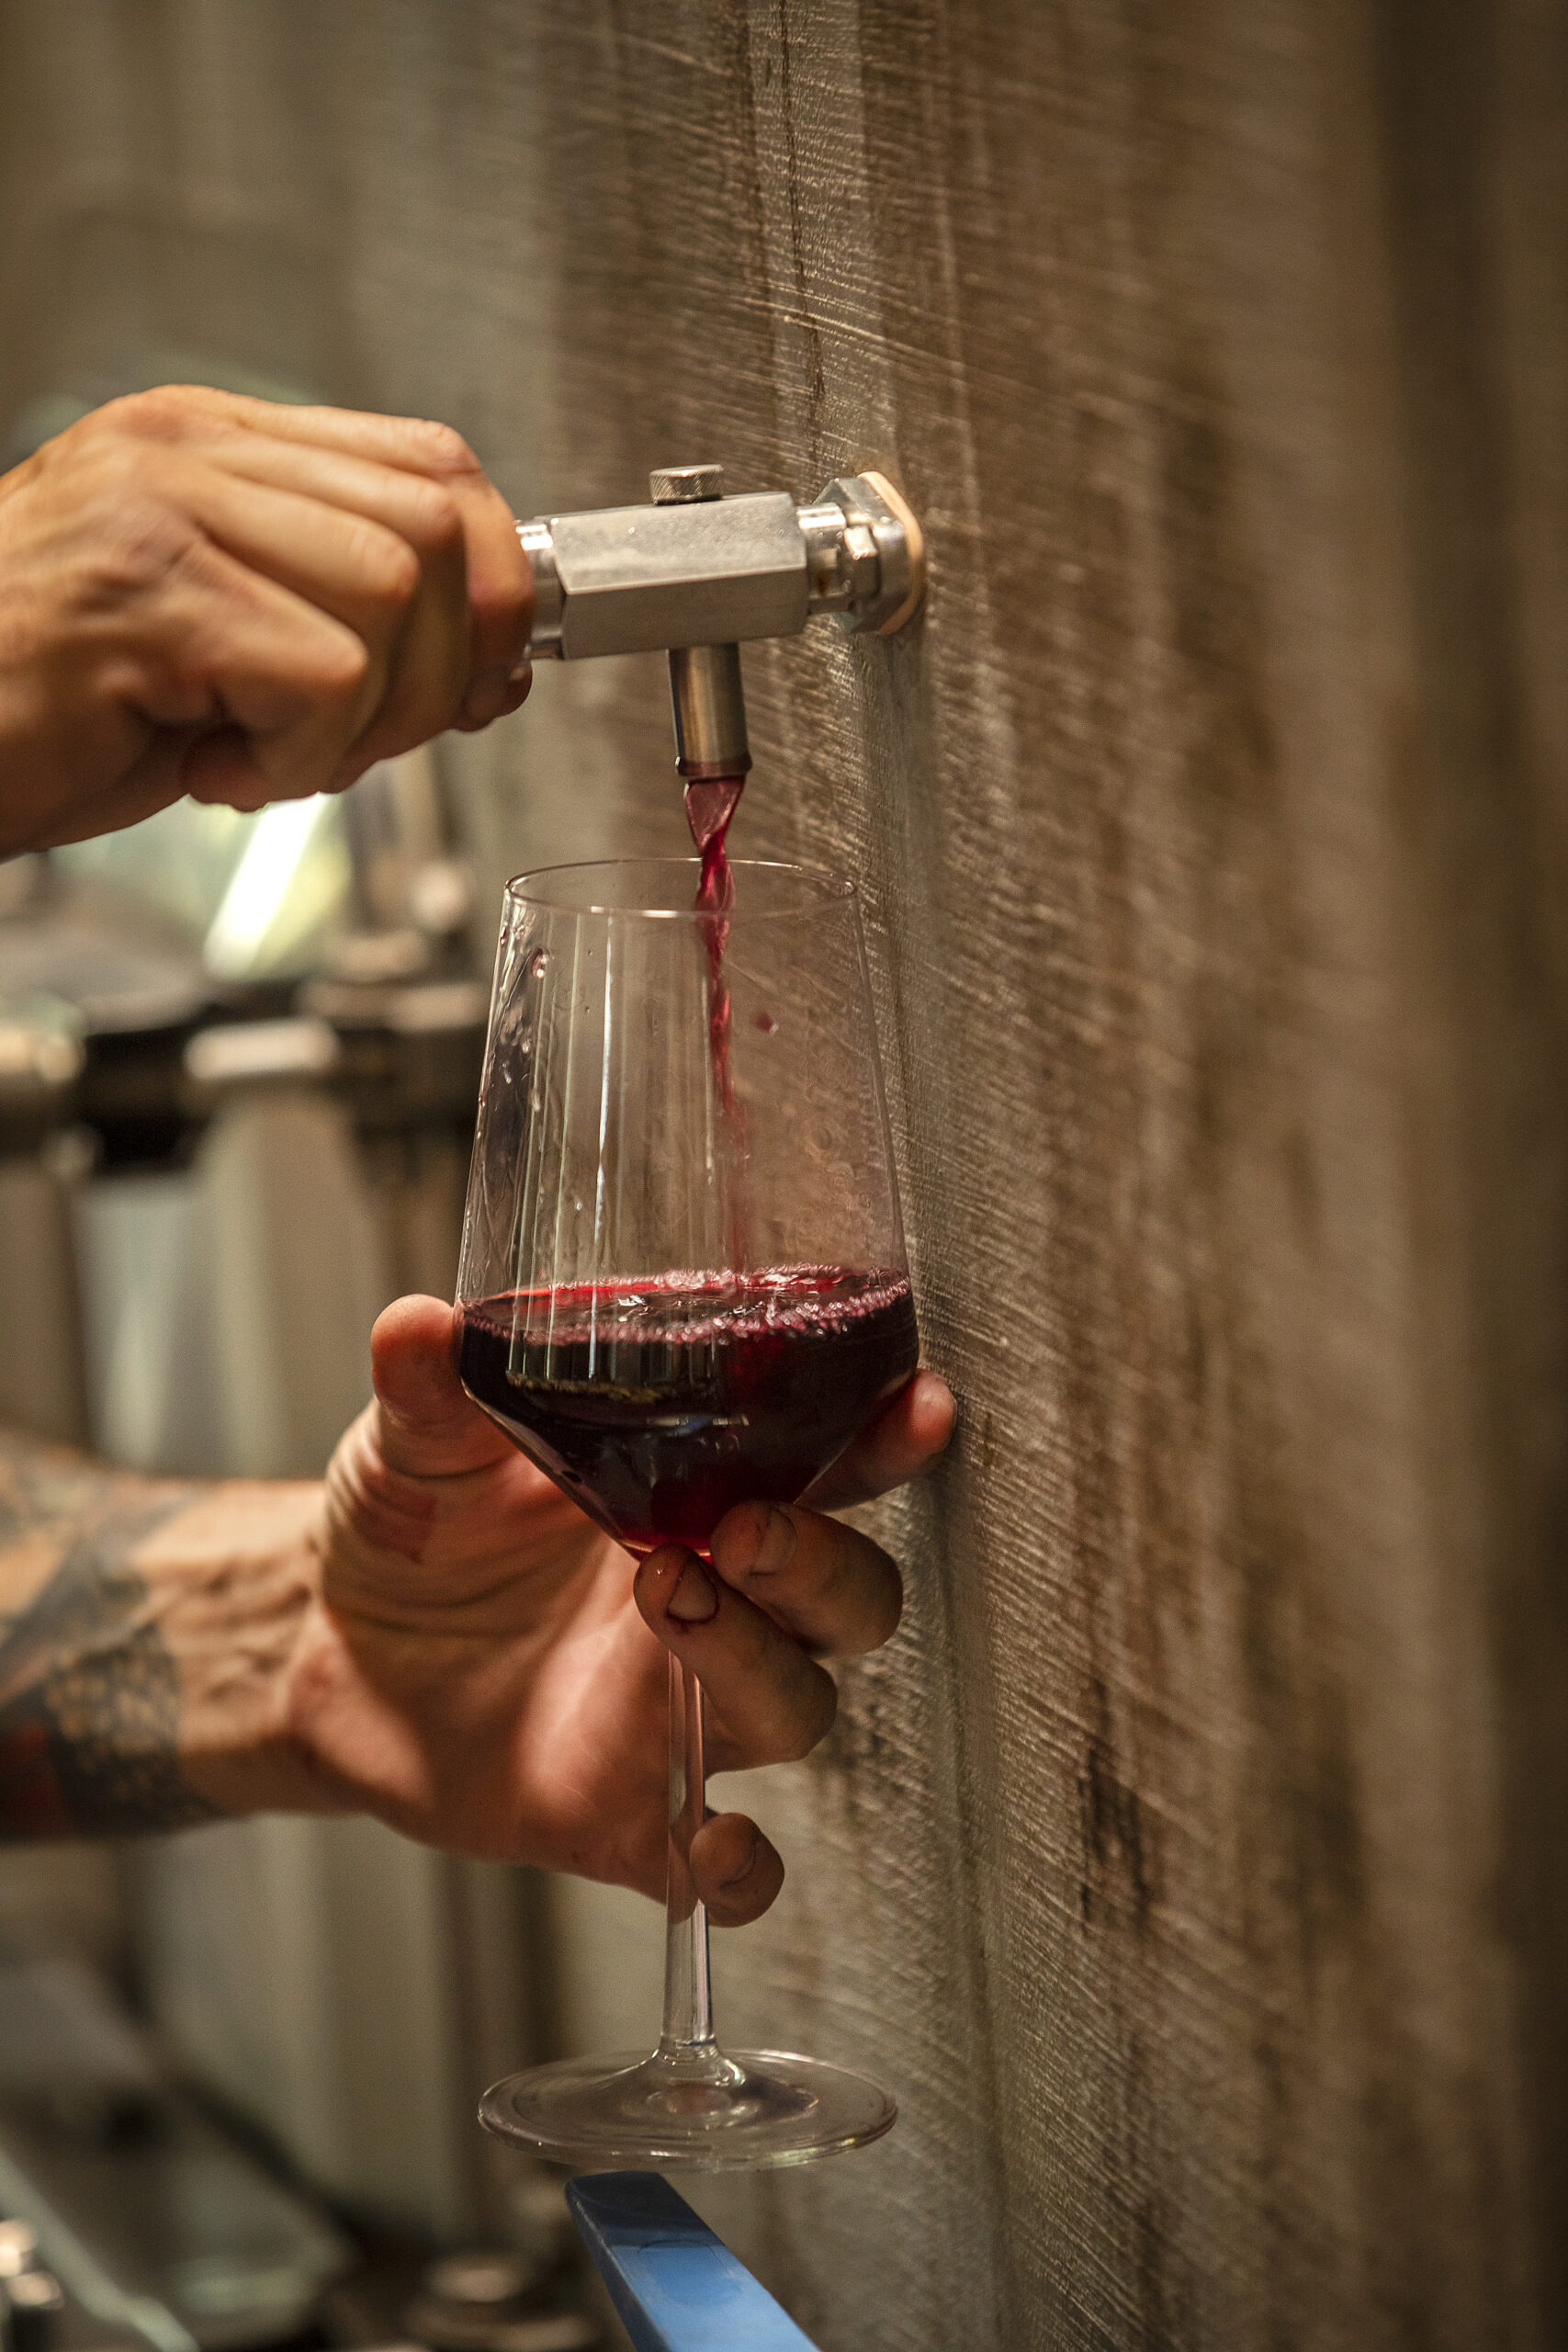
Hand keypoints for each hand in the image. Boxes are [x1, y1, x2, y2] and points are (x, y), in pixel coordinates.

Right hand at [0, 385, 531, 853]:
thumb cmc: (47, 704)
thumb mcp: (221, 642)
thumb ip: (342, 622)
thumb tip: (498, 662)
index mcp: (212, 444)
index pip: (433, 463)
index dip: (493, 579)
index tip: (482, 673)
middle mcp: (188, 452)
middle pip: (436, 525)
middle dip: (448, 665)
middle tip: (364, 739)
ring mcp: (163, 511)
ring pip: (395, 591)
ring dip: (371, 718)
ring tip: (277, 756)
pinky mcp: (149, 597)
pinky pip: (325, 673)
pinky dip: (303, 756)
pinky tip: (222, 770)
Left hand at [288, 1296, 954, 1922]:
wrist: (329, 1642)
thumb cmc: (414, 1523)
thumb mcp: (421, 1439)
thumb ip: (432, 1388)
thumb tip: (420, 1326)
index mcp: (695, 1497)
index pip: (826, 1468)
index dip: (885, 1442)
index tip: (914, 1408)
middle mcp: (717, 1606)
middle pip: (848, 1599)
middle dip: (823, 1563)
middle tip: (747, 1527)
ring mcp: (678, 1717)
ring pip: (798, 1707)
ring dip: (757, 1659)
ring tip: (672, 1597)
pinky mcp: (625, 1816)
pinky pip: (719, 1872)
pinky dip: (739, 1874)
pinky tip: (718, 1843)